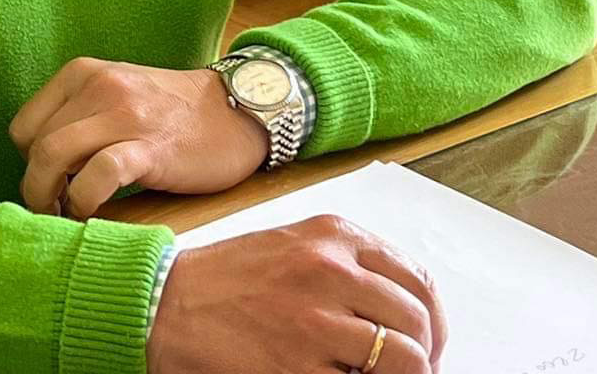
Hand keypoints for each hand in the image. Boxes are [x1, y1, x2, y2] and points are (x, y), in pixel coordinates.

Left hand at [9, 58, 268, 217]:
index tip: (49, 185)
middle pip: (34, 146)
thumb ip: (78, 118)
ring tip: (68, 214)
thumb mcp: (114, 95)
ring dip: (50, 198)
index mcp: (82, 73)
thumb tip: (39, 168)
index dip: (28, 164)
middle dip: (35, 188)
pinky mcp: (150, 147)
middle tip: (53, 211)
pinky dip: (84, 200)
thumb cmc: (171, 113)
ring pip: (53, 155)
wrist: (237, 111)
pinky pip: (98, 175)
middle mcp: (98, 86)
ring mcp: (124, 115)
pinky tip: (93, 213)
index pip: (23, 126)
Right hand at [146, 216, 446, 373]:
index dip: (431, 320)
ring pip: (404, 358)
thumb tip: (399, 308)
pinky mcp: (299, 364)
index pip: (416, 280)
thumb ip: (345, 266)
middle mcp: (330, 270)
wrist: (165, 303)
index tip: (427, 341)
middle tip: (415, 371)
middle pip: (417, 321)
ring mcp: (317, 319)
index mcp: (332, 236)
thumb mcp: (291, 247)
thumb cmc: (223, 279)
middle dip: (425, 354)